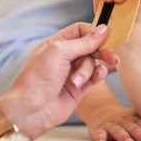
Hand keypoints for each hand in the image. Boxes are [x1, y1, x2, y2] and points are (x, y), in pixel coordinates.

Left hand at [0, 23, 118, 138]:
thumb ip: (84, 41)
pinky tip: (95, 78)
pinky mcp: (80, 88)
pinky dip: (98, 76)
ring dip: (89, 70)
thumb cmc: (37, 78)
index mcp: (57, 44)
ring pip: (94, 63)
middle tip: (110, 57)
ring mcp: (73, 72)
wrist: (30, 110)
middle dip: (101, 51)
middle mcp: (65, 57)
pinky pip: (96, 76)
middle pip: (91, 46)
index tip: (107, 37)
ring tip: (78, 81)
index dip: (94, 32)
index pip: (81, 31)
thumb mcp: (60, 52)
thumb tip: (104, 30)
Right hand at [85, 104, 140, 140]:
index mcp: (133, 118)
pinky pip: (98, 133)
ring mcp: (110, 124)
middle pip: (132, 127)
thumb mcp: (135, 121)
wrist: (100, 110)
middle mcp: (122, 120)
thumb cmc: (123, 120)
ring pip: (117, 130)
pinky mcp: (98, 129)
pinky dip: (99, 138)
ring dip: (123, 136)